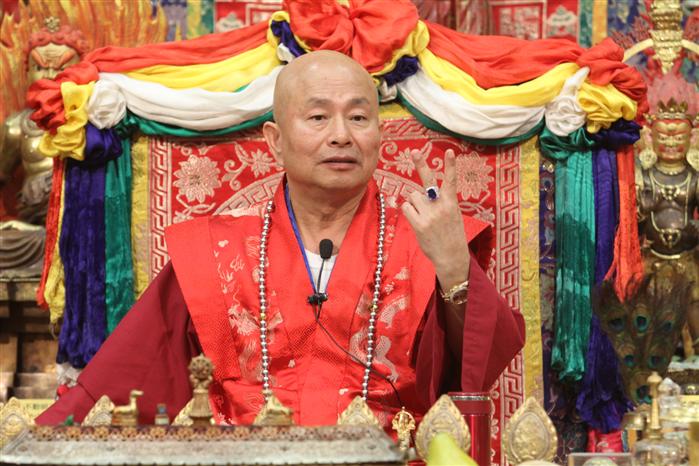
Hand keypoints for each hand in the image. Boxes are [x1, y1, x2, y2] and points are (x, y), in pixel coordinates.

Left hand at [401, 149, 469, 290]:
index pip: (451, 180)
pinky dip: (408, 211)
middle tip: (415, 152)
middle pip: (428, 181)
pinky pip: (406, 208)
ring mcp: (429, 215)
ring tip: (424, 215)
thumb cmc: (451, 234)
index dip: (450, 165)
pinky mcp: (419, 224)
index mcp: (451, 202)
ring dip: (414, 202)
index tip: (450, 152)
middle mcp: (440, 206)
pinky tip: (416, 219)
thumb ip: (440, 202)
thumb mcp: (453, 214)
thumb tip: (419, 194)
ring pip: (412, 196)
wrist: (451, 256)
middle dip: (421, 164)